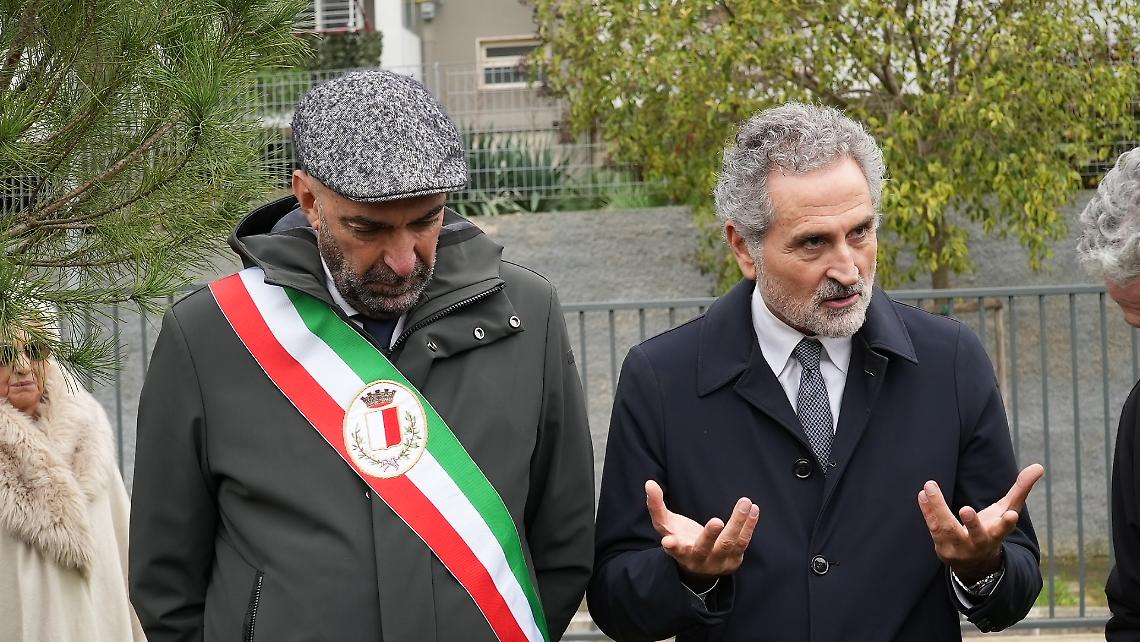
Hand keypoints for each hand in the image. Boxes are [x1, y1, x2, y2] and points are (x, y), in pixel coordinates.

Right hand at [645, 479, 759, 583]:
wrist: (700, 568)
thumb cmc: (680, 539)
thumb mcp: (666, 525)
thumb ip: (656, 506)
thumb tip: (649, 483)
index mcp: (678, 551)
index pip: (674, 549)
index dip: (672, 546)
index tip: (667, 542)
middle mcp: (697, 560)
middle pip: (703, 548)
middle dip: (709, 535)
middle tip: (716, 521)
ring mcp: (717, 562)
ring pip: (728, 543)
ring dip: (737, 523)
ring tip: (744, 503)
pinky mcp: (733, 561)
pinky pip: (743, 542)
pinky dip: (748, 525)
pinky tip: (753, 509)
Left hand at [917, 463, 1044, 582]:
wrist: (975, 564)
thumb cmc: (993, 530)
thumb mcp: (1007, 512)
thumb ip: (1020, 490)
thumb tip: (1039, 466)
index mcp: (997, 534)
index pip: (1004, 530)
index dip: (1007, 524)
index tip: (1011, 516)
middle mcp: (979, 543)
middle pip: (976, 534)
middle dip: (973, 523)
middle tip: (966, 509)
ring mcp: (960, 547)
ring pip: (948, 529)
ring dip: (938, 508)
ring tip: (929, 488)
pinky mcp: (943, 548)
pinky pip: (933, 528)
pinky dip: (928, 510)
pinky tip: (923, 494)